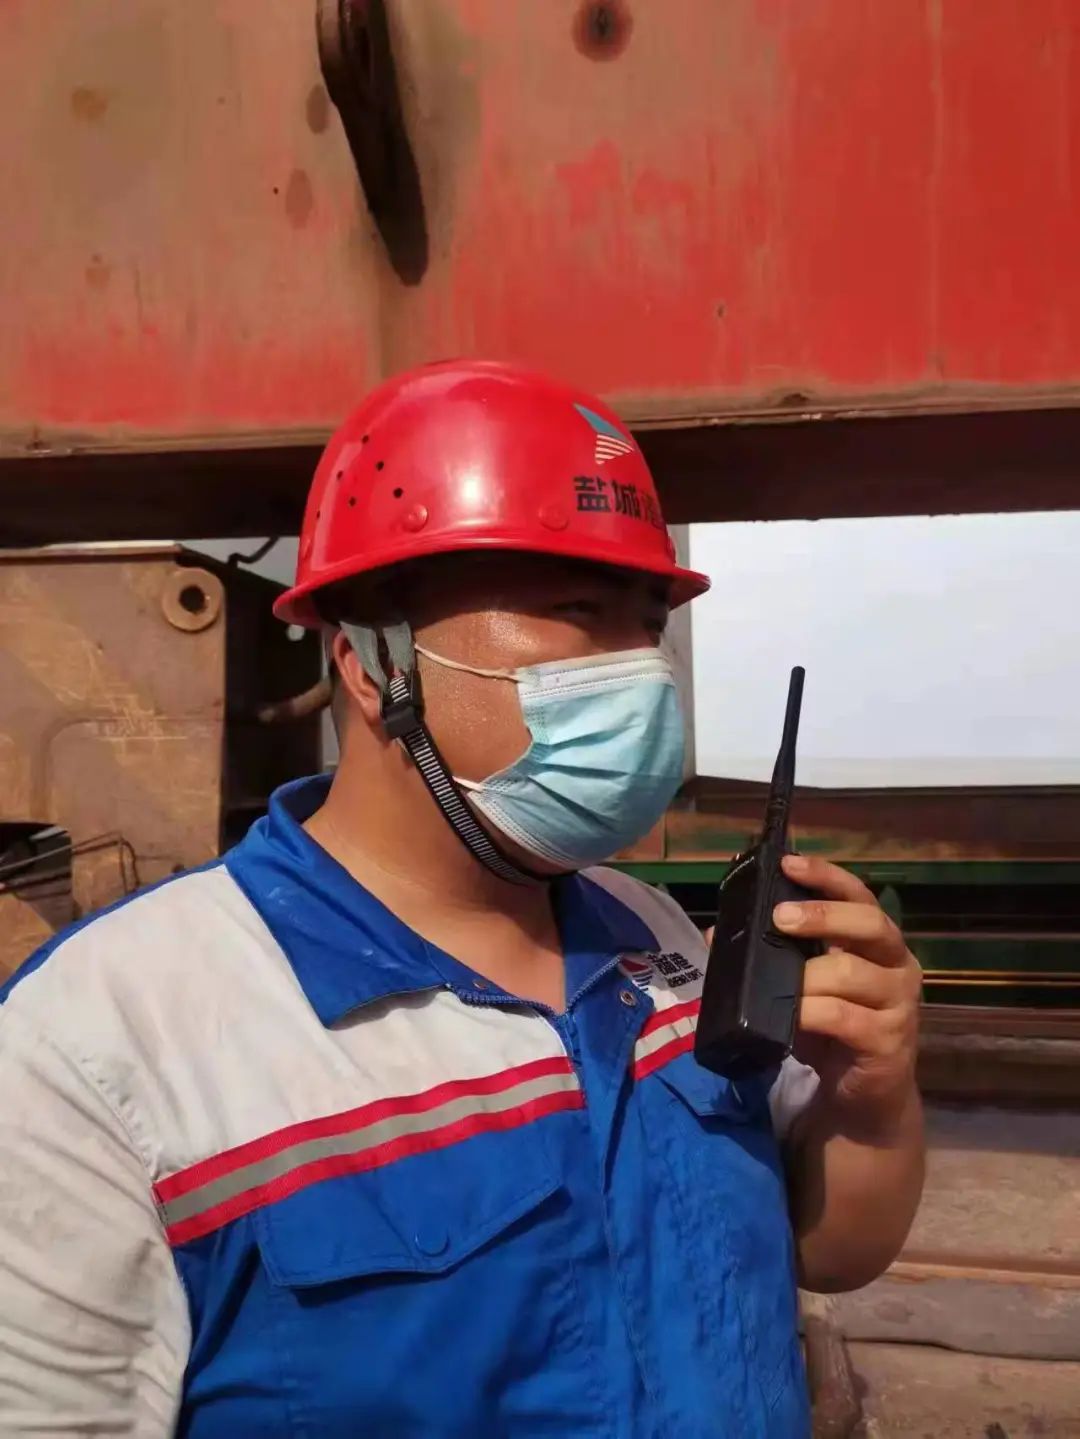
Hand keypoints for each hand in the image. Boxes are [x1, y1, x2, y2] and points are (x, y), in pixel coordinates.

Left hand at [774, 854, 921, 1127]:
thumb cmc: (832, 1031)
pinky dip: (811, 1014)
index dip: (827, 876)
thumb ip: (768, 959)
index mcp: (876, 943)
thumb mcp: (799, 989)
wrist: (865, 1097)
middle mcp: (896, 964)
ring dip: (807, 976)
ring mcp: (898, 1004)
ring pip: (851, 973)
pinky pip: (845, 1018)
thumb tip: (716, 935)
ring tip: (778, 985)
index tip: (789, 863)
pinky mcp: (888, 1041)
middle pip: (869, 923)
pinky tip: (792, 1018)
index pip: (860, 896)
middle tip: (780, 919)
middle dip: (822, 915)